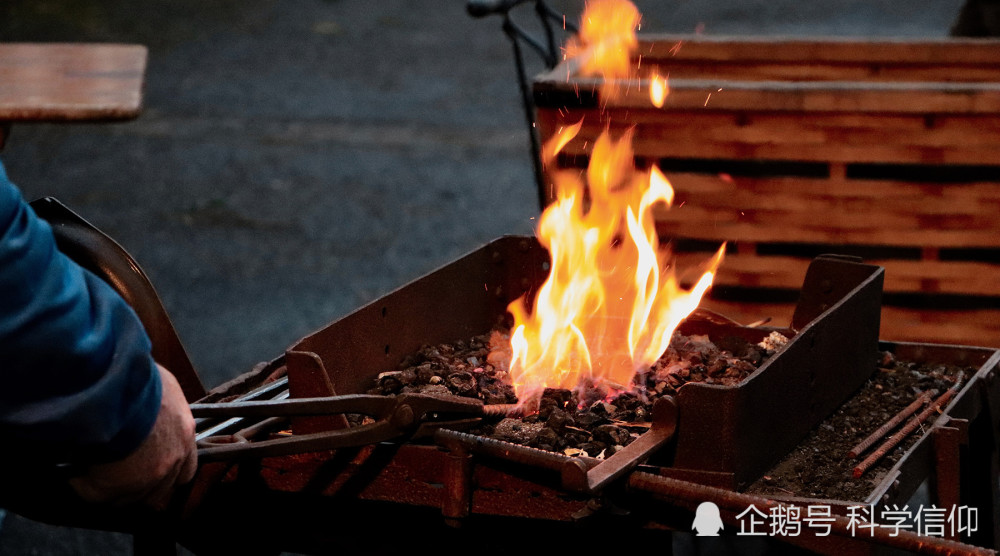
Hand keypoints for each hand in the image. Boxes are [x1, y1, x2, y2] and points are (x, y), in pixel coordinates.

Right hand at [69, 363, 196, 509]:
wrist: (112, 390)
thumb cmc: (137, 380)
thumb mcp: (163, 385)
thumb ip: (164, 403)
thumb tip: (152, 400)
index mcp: (184, 435)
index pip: (186, 469)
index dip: (168, 471)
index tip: (152, 466)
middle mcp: (170, 461)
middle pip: (159, 491)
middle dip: (140, 486)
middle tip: (119, 474)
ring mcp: (143, 479)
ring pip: (127, 498)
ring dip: (111, 488)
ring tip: (93, 470)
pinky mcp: (112, 489)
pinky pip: (94, 494)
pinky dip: (83, 484)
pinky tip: (75, 469)